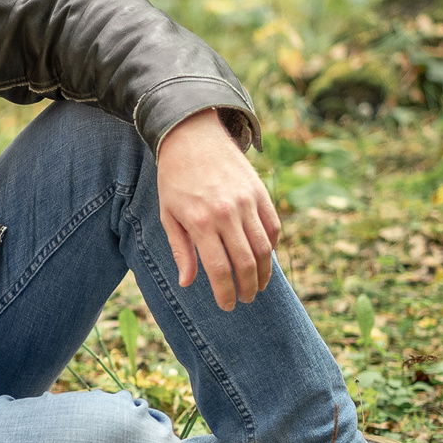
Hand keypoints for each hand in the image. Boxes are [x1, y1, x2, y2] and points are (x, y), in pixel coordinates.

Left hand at [154, 108, 280, 311]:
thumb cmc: (175, 179)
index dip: (225, 292)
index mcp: (200, 221)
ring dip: (264, 272)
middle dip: (248, 287)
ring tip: (258, 285)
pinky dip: (272, 246)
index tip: (227, 306)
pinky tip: (265, 257)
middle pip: (246, 262)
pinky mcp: (260, 192)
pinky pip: (273, 226)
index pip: (218, 269)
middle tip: (245, 299)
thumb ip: (181, 250)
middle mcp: (227, 213)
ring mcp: (247, 202)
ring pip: (265, 248)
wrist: (192, 137)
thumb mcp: (169, 214)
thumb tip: (188, 282)